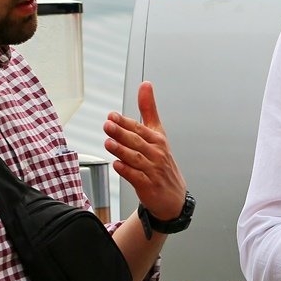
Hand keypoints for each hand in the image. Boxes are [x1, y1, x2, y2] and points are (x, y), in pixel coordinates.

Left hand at [103, 82, 185, 219]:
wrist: (172, 195)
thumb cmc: (162, 161)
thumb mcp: (158, 133)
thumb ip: (149, 109)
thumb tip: (145, 85)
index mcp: (158, 140)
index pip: (140, 128)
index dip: (125, 122)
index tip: (112, 115)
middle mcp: (156, 154)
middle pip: (137, 141)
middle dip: (121, 133)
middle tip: (108, 125)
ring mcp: (153, 170)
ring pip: (135, 158)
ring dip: (121, 150)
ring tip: (109, 143)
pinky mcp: (148, 185)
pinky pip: (136, 177)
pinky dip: (126, 170)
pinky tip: (117, 165)